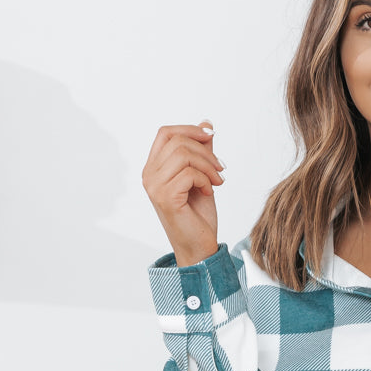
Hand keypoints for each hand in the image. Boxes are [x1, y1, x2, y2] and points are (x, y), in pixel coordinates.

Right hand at [142, 122, 223, 267]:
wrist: (199, 246)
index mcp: (154, 168)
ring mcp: (154, 186)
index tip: (211, 135)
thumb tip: (206, 124)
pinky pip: (190, 173)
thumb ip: (201, 151)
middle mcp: (149, 175)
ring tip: (218, 181)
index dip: (189, 129)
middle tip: (221, 168)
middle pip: (177, 140)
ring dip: (208, 166)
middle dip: (205, 151)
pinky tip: (209, 192)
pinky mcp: (165, 197)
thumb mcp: (202, 176)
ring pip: (184, 154)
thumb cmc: (198, 215)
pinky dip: (206, 180)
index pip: (165, 133)